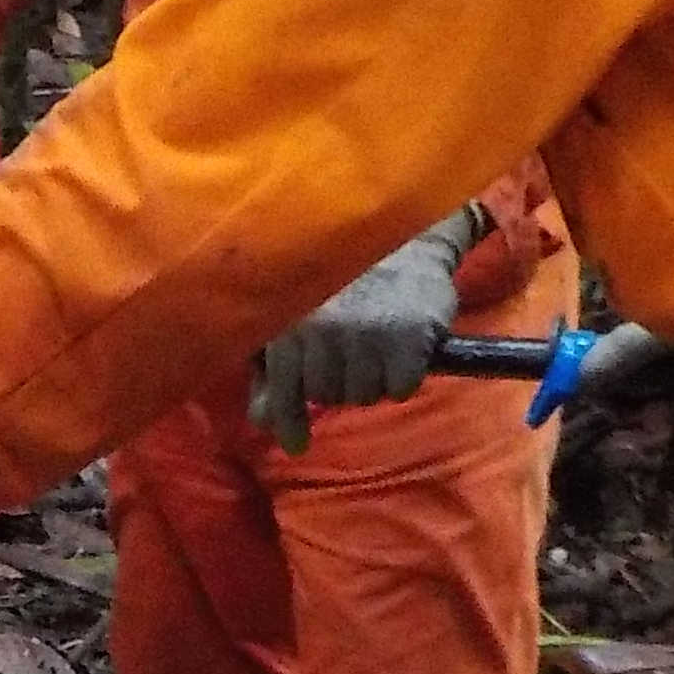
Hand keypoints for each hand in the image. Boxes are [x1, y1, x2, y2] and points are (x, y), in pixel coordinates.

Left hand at [248, 206, 477, 453]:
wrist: (404, 228)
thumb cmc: (339, 268)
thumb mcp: (293, 308)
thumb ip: (271, 364)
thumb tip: (263, 420)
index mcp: (290, 322)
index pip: (285, 390)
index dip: (289, 420)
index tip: (297, 445)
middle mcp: (325, 332)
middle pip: (330, 395)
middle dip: (338, 380)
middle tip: (350, 348)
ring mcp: (368, 336)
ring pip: (365, 395)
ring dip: (370, 377)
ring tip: (374, 340)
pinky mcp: (410, 339)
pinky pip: (400, 387)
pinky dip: (401, 374)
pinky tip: (400, 344)